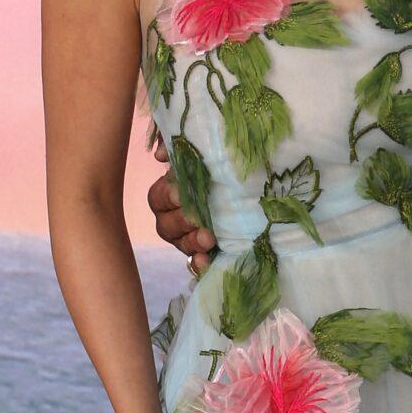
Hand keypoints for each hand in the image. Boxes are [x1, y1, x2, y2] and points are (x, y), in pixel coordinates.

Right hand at [148, 160, 215, 274]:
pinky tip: (206, 262)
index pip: (159, 197)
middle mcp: (173, 219)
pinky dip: (200, 264)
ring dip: (192, 243)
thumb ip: (180, 149)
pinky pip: (197, 263)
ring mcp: (188, 238)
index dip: (168, 196)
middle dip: (182, 222)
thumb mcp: (202, 152)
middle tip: (196, 219)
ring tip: (209, 240)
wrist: (253, 188)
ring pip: (181, 245)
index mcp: (168, 195)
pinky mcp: (206, 252)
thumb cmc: (219, 166)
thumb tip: (160, 155)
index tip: (181, 193)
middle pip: (167, 225)